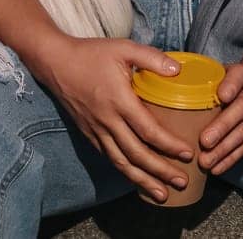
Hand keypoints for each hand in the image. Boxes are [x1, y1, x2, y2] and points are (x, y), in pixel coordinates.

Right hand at [33, 35, 197, 202]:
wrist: (56, 63)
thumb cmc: (92, 54)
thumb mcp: (124, 48)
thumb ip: (152, 58)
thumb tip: (178, 70)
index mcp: (119, 100)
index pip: (147, 130)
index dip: (168, 145)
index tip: (187, 154)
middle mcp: (107, 120)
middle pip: (136, 154)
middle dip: (160, 171)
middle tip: (181, 182)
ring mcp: (96, 130)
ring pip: (121, 162)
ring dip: (142, 180)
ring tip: (161, 194)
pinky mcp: (89, 133)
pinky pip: (109, 157)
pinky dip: (124, 171)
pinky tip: (137, 178)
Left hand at [199, 60, 242, 175]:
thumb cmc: (229, 81)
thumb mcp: (220, 72)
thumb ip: (200, 79)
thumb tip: (163, 87)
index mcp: (242, 73)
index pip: (237, 77)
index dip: (231, 86)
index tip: (221, 95)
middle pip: (241, 108)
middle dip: (223, 126)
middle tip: (204, 142)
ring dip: (224, 149)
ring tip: (206, 161)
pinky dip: (231, 159)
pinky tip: (217, 168)